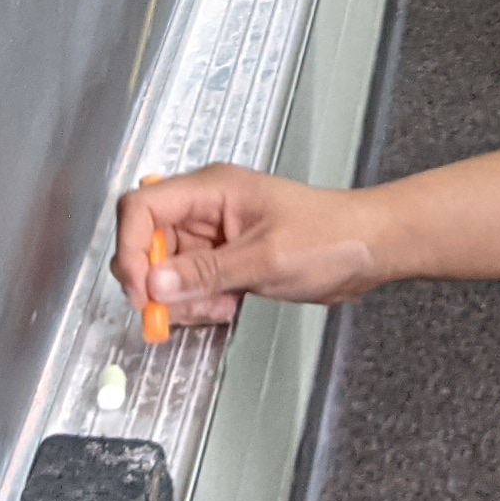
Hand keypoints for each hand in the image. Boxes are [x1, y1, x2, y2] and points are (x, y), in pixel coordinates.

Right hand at [110, 165, 387, 328]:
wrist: (369, 249)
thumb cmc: (330, 236)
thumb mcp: (265, 257)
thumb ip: (206, 271)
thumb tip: (154, 283)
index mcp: (211, 188)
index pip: (143, 206)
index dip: (130, 247)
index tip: (139, 289)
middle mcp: (206, 208)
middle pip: (148, 242)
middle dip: (156, 282)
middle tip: (170, 312)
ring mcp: (215, 235)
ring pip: (167, 270)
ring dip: (183, 298)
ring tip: (218, 305)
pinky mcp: (227, 259)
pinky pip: (192, 284)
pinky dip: (201, 302)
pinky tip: (228, 306)